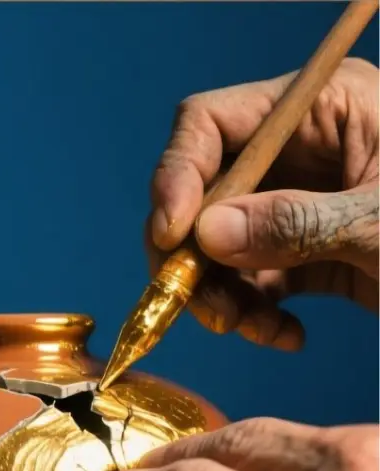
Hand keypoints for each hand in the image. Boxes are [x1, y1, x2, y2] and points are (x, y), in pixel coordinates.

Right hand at [148, 57, 378, 350]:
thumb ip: (296, 223)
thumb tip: (204, 236)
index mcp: (325, 110)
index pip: (213, 125)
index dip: (178, 177)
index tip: (170, 238)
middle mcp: (302, 152)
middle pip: (203, 192)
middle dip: (193, 253)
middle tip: (197, 303)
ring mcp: (301, 205)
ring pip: (217, 246)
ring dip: (219, 294)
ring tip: (249, 328)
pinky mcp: (307, 254)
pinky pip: (251, 281)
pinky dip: (254, 315)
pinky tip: (284, 336)